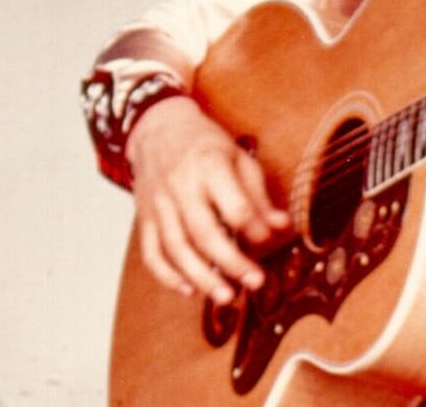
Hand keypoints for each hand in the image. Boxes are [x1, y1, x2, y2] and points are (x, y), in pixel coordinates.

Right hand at [126, 95, 289, 302]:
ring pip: (177, 249)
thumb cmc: (204, 144)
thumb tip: (281, 226)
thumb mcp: (238, 157)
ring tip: (226, 296)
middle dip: (231, 263)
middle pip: (205, 232)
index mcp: (209, 166)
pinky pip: (151, 254)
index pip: (234, 205)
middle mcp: (181, 187)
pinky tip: (189, 289)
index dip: (253, 227)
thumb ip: (258, 194)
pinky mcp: (144, 219)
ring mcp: (159, 205)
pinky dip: (168, 276)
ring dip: (201, 277)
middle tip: (254, 282)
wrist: (158, 129)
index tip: (268, 240)